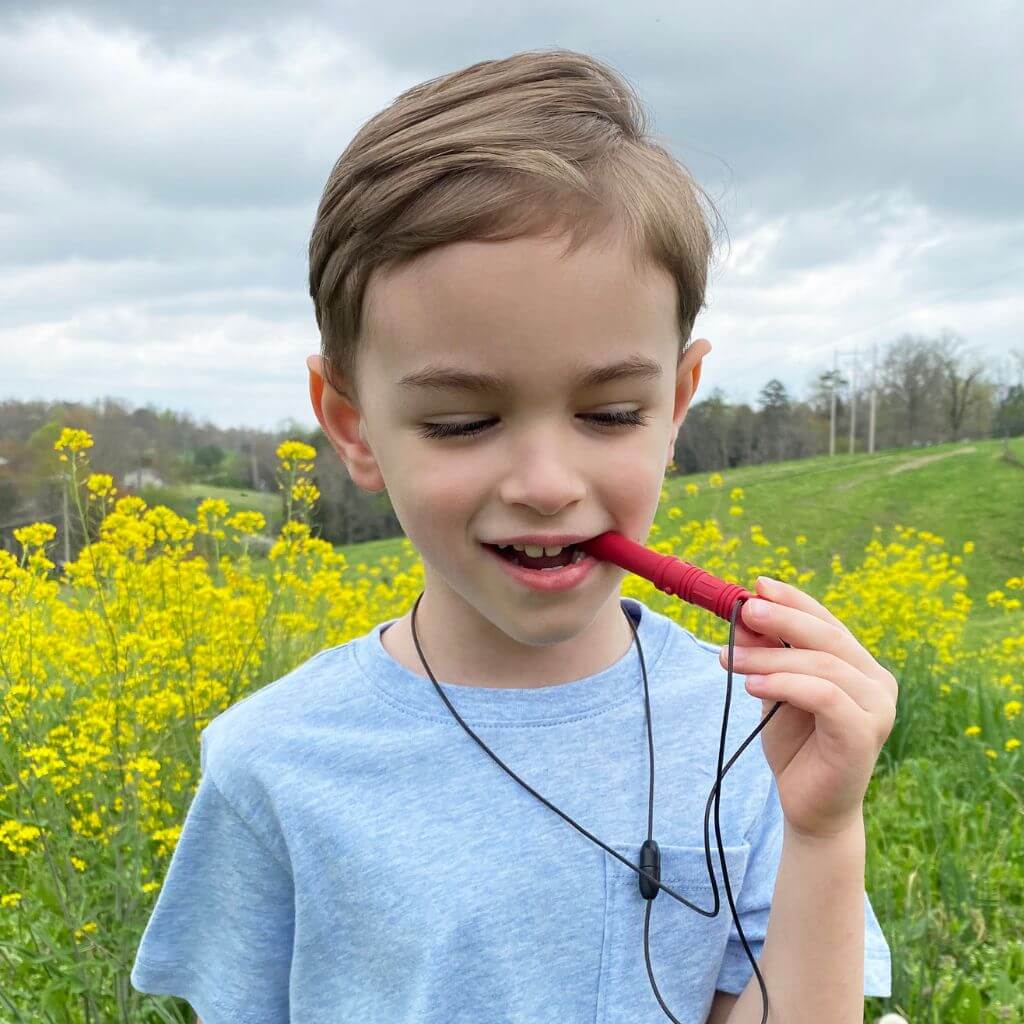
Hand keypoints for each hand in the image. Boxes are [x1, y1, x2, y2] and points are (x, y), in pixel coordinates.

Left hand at [718, 575, 898, 839]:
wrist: (809, 807)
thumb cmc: (795, 744)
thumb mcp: (774, 688)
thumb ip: (767, 654)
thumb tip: (745, 615)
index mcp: (859, 665)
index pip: (827, 621)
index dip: (794, 601)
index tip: (757, 586)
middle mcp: (877, 681)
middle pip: (827, 637)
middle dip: (782, 619)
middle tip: (744, 610)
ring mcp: (877, 708)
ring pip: (822, 665)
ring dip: (770, 657)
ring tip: (729, 658)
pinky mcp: (863, 735)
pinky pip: (824, 697)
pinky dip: (786, 684)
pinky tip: (752, 685)